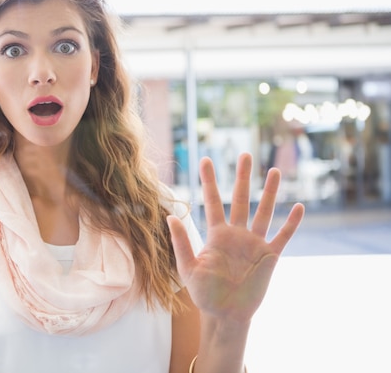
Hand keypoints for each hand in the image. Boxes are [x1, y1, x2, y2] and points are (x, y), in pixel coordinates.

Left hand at [168, 153, 303, 322]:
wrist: (225, 315)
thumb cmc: (204, 293)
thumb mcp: (188, 268)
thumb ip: (181, 243)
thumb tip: (171, 216)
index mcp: (216, 234)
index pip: (212, 201)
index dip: (209, 181)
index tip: (205, 160)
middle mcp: (236, 234)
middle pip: (240, 199)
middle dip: (242, 177)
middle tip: (244, 154)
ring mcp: (254, 243)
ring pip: (263, 212)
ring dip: (269, 193)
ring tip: (273, 171)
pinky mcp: (269, 256)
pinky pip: (282, 236)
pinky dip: (291, 223)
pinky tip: (298, 206)